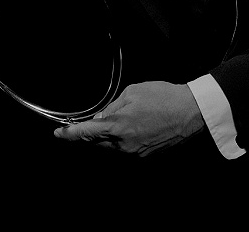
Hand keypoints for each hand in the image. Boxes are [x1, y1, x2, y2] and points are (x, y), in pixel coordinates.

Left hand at [54, 81, 204, 156]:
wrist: (190, 112)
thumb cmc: (162, 97)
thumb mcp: (132, 93)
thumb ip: (112, 107)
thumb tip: (101, 119)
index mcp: (119, 127)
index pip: (86, 134)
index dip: (69, 134)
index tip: (58, 134)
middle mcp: (124, 144)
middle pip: (97, 142)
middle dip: (90, 134)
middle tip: (89, 122)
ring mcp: (135, 152)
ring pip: (111, 146)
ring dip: (107, 136)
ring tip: (121, 118)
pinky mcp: (146, 155)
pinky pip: (126, 148)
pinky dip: (123, 138)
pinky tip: (134, 124)